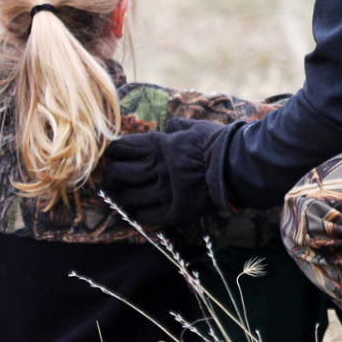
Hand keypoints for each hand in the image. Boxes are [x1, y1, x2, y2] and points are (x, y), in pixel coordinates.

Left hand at [98, 117, 226, 225]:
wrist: (234, 166)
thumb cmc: (217, 143)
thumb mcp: (195, 127)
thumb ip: (179, 126)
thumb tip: (169, 125)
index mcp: (158, 146)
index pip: (124, 148)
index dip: (113, 152)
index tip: (110, 154)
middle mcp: (155, 169)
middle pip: (120, 173)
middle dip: (110, 176)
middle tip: (106, 178)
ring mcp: (163, 191)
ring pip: (130, 196)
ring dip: (120, 196)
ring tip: (115, 196)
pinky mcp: (174, 210)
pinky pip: (149, 215)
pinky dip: (139, 214)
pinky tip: (135, 213)